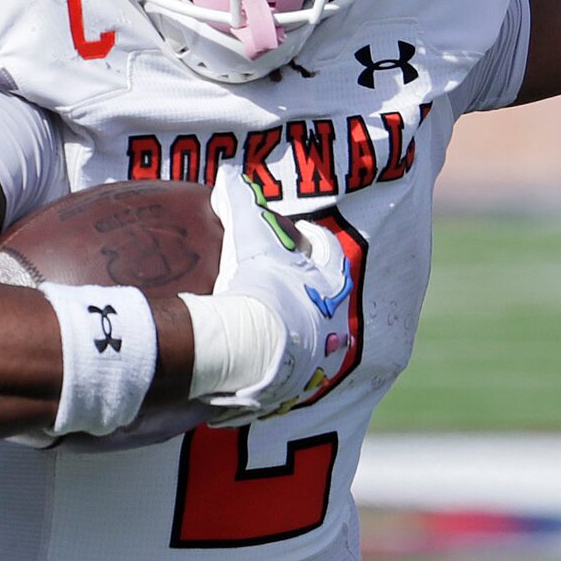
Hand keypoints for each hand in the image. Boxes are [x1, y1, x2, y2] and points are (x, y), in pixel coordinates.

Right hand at [187, 169, 354, 420]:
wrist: (249, 347)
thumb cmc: (256, 288)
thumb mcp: (247, 238)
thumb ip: (239, 201)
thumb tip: (227, 174)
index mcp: (328, 282)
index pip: (331, 252)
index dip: (316, 239)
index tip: (301, 234)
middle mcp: (333, 320)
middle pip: (330, 298)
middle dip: (314, 289)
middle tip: (289, 282)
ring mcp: (320, 356)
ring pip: (318, 340)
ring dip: (301, 332)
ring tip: (276, 328)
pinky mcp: (299, 386)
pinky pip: (294, 375)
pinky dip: (282, 366)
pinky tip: (261, 363)